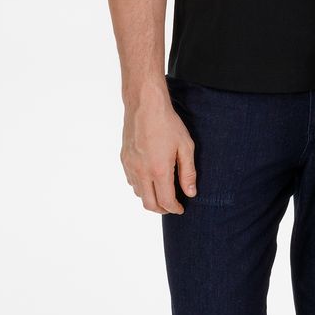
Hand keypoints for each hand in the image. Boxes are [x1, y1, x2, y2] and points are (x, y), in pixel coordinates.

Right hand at [120, 82, 196, 213]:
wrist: (145, 105)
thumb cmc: (168, 123)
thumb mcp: (185, 146)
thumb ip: (188, 172)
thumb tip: (190, 193)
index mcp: (159, 170)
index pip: (165, 201)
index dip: (174, 209)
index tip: (181, 208)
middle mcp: (141, 172)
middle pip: (149, 203)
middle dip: (162, 209)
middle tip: (172, 206)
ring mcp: (130, 166)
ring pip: (138, 193)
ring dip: (150, 197)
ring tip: (162, 192)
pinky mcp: (124, 159)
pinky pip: (131, 181)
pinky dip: (141, 186)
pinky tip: (150, 178)